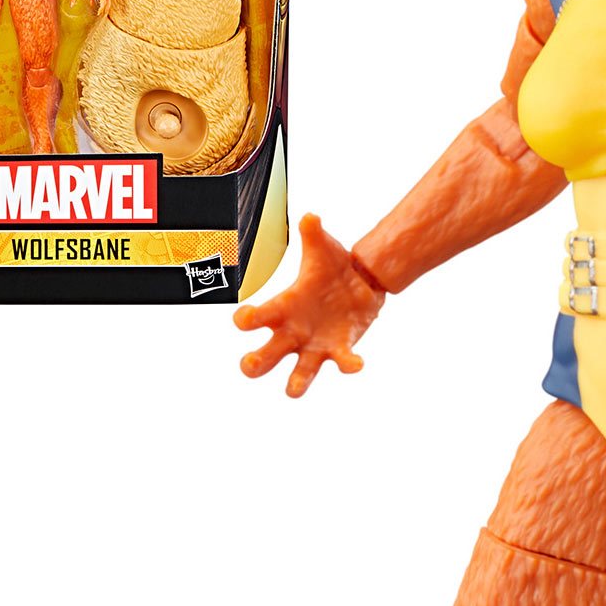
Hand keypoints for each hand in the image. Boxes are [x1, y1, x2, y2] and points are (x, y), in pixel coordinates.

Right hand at [235, 213, 385, 396]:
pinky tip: (356, 362)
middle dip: (255, 363)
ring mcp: (315, 346)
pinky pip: (342, 364)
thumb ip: (314, 234)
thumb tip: (311, 217)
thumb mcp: (323, 248)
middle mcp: (294, 332)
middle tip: (252, 363)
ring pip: (299, 375)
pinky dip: (348, 365)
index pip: (257, 317)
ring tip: (293, 388)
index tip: (242, 318)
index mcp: (284, 307)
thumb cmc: (332, 267)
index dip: (246, 320)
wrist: (363, 282)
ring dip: (295, 383)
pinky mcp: (340, 350)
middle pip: (265, 356)